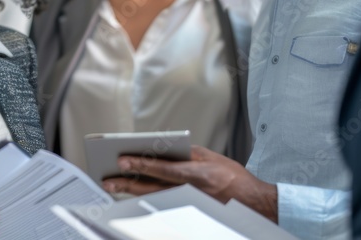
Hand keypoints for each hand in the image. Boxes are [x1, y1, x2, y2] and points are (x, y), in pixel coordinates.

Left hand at [101, 145, 278, 222]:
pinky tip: (132, 194)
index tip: (123, 160)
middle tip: (109, 178)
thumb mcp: (213, 158)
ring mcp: (187, 204)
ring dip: (132, 191)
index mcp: (196, 174)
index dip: (141, 164)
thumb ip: (189, 152)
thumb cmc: (233, 178)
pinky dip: (145, 198)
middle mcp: (189, 191)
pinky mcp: (186, 211)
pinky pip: (161, 204)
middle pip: (152, 187)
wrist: (252, 204)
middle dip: (128, 182)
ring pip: (153, 197)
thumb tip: (166, 149)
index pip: (162, 169)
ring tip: (115, 186)